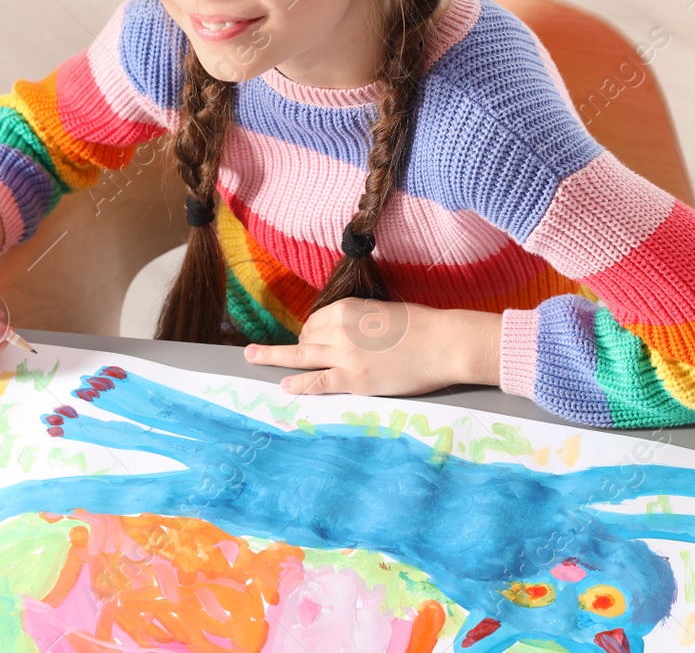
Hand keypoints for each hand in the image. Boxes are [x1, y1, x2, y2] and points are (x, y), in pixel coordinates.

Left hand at [243, 298, 501, 395]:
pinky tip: (283, 385)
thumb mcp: (382, 312)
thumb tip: (340, 334)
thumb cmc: (421, 325)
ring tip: (251, 358)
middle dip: (295, 346)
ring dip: (273, 357)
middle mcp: (339, 329)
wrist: (444, 343)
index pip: (315, 322)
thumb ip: (358, 321)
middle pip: (305, 339)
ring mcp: (345, 357)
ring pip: (300, 357)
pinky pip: (318, 383)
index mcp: (346, 309)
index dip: (312, 333)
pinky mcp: (354, 380)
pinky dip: (298, 384)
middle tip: (268, 351)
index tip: (312, 340)